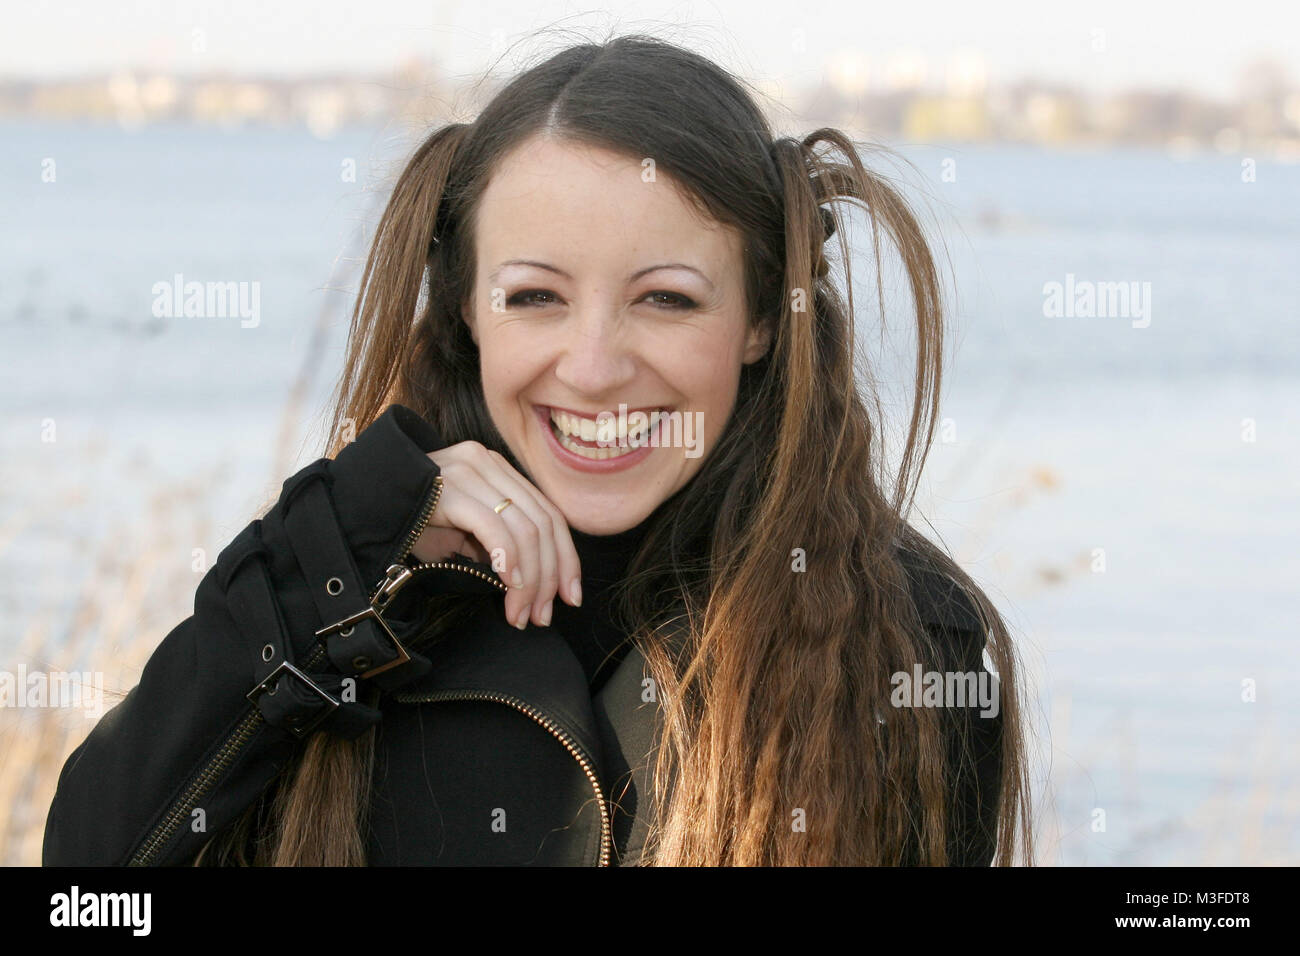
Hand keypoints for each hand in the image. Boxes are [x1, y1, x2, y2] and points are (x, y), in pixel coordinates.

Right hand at [409, 441, 581, 629]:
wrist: (357, 509)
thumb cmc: (412, 525)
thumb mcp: (464, 535)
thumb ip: (502, 546)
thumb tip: (537, 584)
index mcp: (498, 470)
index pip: (549, 514)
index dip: (566, 559)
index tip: (570, 598)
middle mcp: (488, 463)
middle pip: (544, 523)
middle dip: (550, 576)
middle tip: (542, 616)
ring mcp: (469, 471)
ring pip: (525, 529)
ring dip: (529, 580)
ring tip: (520, 614)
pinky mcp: (450, 487)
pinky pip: (494, 526)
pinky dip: (508, 559)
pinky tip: (508, 586)